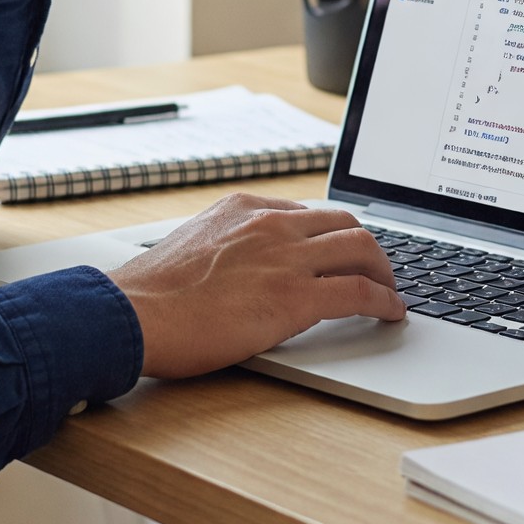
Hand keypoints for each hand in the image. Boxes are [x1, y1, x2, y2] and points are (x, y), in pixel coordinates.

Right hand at [108, 193, 406, 378]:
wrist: (132, 314)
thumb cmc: (150, 295)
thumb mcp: (193, 247)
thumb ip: (226, 247)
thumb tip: (241, 268)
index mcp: (244, 209)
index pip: (308, 213)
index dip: (333, 235)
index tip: (342, 251)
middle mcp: (271, 225)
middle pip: (345, 224)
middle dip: (368, 247)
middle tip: (377, 271)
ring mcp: (286, 258)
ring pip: (362, 250)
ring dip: (385, 272)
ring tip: (392, 291)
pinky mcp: (296, 298)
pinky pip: (359, 292)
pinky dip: (385, 301)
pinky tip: (392, 313)